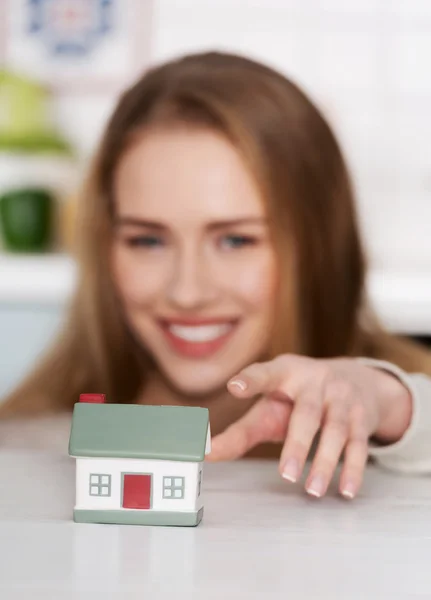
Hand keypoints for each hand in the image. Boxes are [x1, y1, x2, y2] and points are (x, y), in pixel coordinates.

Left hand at [208, 355, 411, 498]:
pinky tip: (346, 490)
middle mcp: (315, 382)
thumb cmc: (297, 399)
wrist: (357, 380)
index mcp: (284, 373)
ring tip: (313, 490)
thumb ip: (239, 431)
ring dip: (326, 462)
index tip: (234, 386)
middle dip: (297, 444)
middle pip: (306, 413)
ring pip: (335, 430)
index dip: (251, 380)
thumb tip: (204, 455)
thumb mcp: (269, 408)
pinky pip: (359, 444)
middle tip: (286, 475)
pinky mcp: (361, 417)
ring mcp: (341, 398)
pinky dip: (353, 469)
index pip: (265, 374)